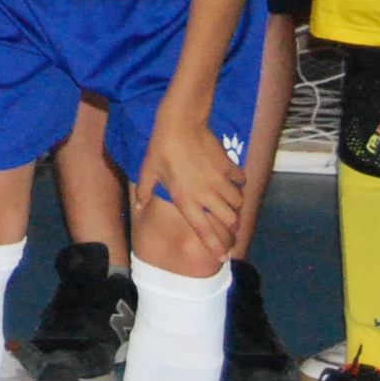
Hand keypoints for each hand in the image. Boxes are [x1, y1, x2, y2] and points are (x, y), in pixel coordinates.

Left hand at [136, 117, 245, 261]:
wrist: (181, 123)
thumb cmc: (161, 148)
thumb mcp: (148, 170)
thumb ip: (144, 192)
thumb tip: (138, 208)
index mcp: (186, 200)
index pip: (204, 231)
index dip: (215, 247)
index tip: (223, 258)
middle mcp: (207, 194)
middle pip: (230, 221)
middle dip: (231, 228)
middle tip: (229, 228)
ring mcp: (220, 180)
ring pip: (238, 203)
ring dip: (235, 207)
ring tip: (230, 206)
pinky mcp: (228, 165)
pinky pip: (241, 181)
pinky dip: (239, 185)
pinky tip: (233, 182)